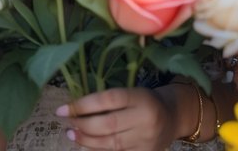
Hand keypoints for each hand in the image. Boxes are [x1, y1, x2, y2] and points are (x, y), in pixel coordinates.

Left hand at [56, 87, 178, 150]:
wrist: (173, 117)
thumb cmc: (145, 100)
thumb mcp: (132, 92)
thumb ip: (111, 99)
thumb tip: (78, 107)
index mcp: (140, 97)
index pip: (108, 99)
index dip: (84, 104)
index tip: (64, 108)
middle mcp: (144, 119)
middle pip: (108, 124)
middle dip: (83, 125)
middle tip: (67, 122)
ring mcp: (145, 140)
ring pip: (111, 143)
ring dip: (87, 141)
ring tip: (71, 134)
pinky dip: (99, 150)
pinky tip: (86, 146)